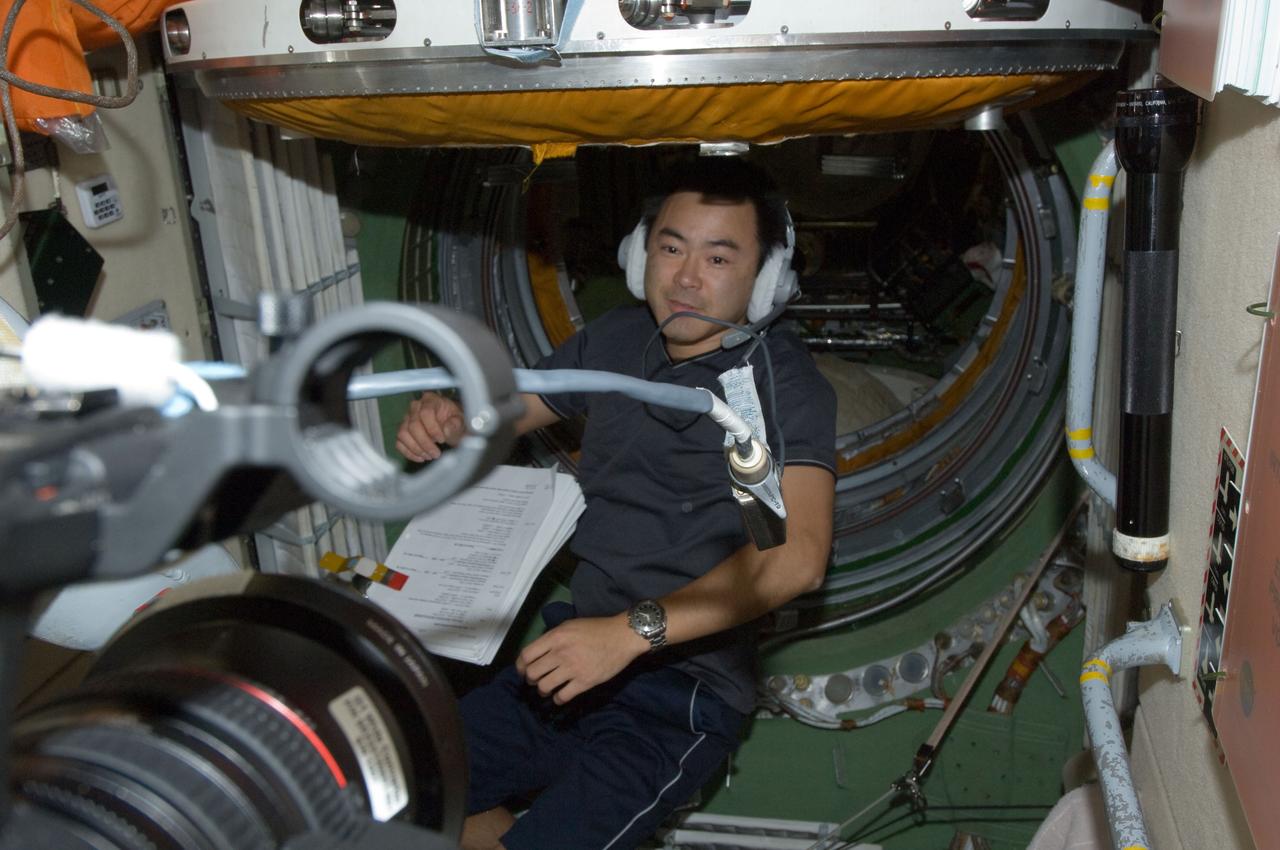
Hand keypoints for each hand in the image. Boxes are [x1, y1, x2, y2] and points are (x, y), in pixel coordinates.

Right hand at [396, 392, 464, 461]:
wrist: (450, 426)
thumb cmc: (455, 421)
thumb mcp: (461, 422)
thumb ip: (456, 424)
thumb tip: (446, 430)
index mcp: (431, 400)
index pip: (426, 412)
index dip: (433, 428)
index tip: (442, 440)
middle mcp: (415, 407)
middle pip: (413, 425)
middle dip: (424, 443)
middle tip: (436, 453)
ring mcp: (406, 418)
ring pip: (403, 434)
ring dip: (416, 448)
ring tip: (429, 456)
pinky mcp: (403, 431)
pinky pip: (399, 442)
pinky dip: (408, 452)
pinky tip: (421, 458)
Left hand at [516, 614, 648, 704]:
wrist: (622, 637)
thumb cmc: (596, 629)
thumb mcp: (570, 625)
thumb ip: (553, 638)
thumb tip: (539, 652)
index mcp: (555, 637)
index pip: (526, 655)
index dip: (520, 666)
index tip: (523, 670)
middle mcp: (561, 653)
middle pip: (532, 673)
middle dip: (530, 679)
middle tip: (536, 680)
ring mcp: (572, 668)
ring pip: (544, 687)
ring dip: (543, 690)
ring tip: (547, 689)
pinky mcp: (585, 682)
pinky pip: (562, 696)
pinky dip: (558, 699)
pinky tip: (561, 696)